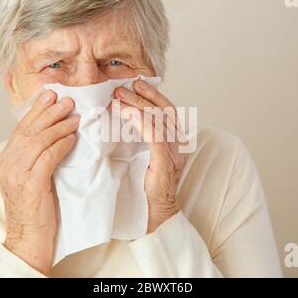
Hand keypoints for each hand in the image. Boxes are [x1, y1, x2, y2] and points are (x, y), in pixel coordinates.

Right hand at [0, 90, 78, 274]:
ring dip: (58, 126)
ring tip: (74, 116)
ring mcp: (17, 175)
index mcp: (6, 161)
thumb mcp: (32, 179)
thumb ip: (37, 158)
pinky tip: (72, 138)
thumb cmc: (35, 209)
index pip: (21, 129)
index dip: (36, 111)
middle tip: (66, 100)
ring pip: (38, 141)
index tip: (50, 96)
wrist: (28, 239)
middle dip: (49, 112)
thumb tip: (55, 136)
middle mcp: (8, 165)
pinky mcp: (31, 186)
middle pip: (29, 131)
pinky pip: (47, 158)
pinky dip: (61, 145)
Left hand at [114, 81, 188, 232]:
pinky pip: (155, 136)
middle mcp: (179, 144)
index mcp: (176, 141)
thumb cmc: (146, 187)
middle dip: (141, 97)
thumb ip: (141, 138)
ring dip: (136, 106)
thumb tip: (123, 117)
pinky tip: (126, 115)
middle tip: (120, 89)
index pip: (168, 110)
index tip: (137, 83)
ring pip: (158, 120)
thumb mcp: (144, 156)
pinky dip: (141, 122)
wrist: (155, 213)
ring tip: (118, 98)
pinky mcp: (165, 163)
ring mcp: (174, 153)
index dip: (154, 95)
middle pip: (163, 111)